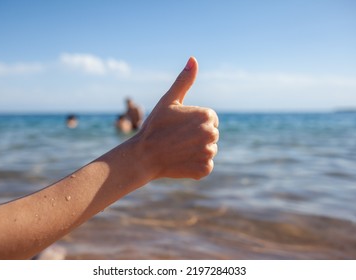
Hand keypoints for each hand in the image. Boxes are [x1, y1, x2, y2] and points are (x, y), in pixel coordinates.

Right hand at [135, 57, 218, 179]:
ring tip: (179, 149)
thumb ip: (184, 80)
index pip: (210, 119)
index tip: (180, 126)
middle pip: (211, 134)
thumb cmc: (155, 126)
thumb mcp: (168, 100)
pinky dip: (195, 165)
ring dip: (197, 151)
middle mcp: (211, 133)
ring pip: (209, 150)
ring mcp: (208, 152)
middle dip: (197, 136)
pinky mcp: (204, 169)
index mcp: (206, 115)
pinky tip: (181, 161)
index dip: (194, 122)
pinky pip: (205, 165)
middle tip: (178, 138)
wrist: (144, 155)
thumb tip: (193, 59)